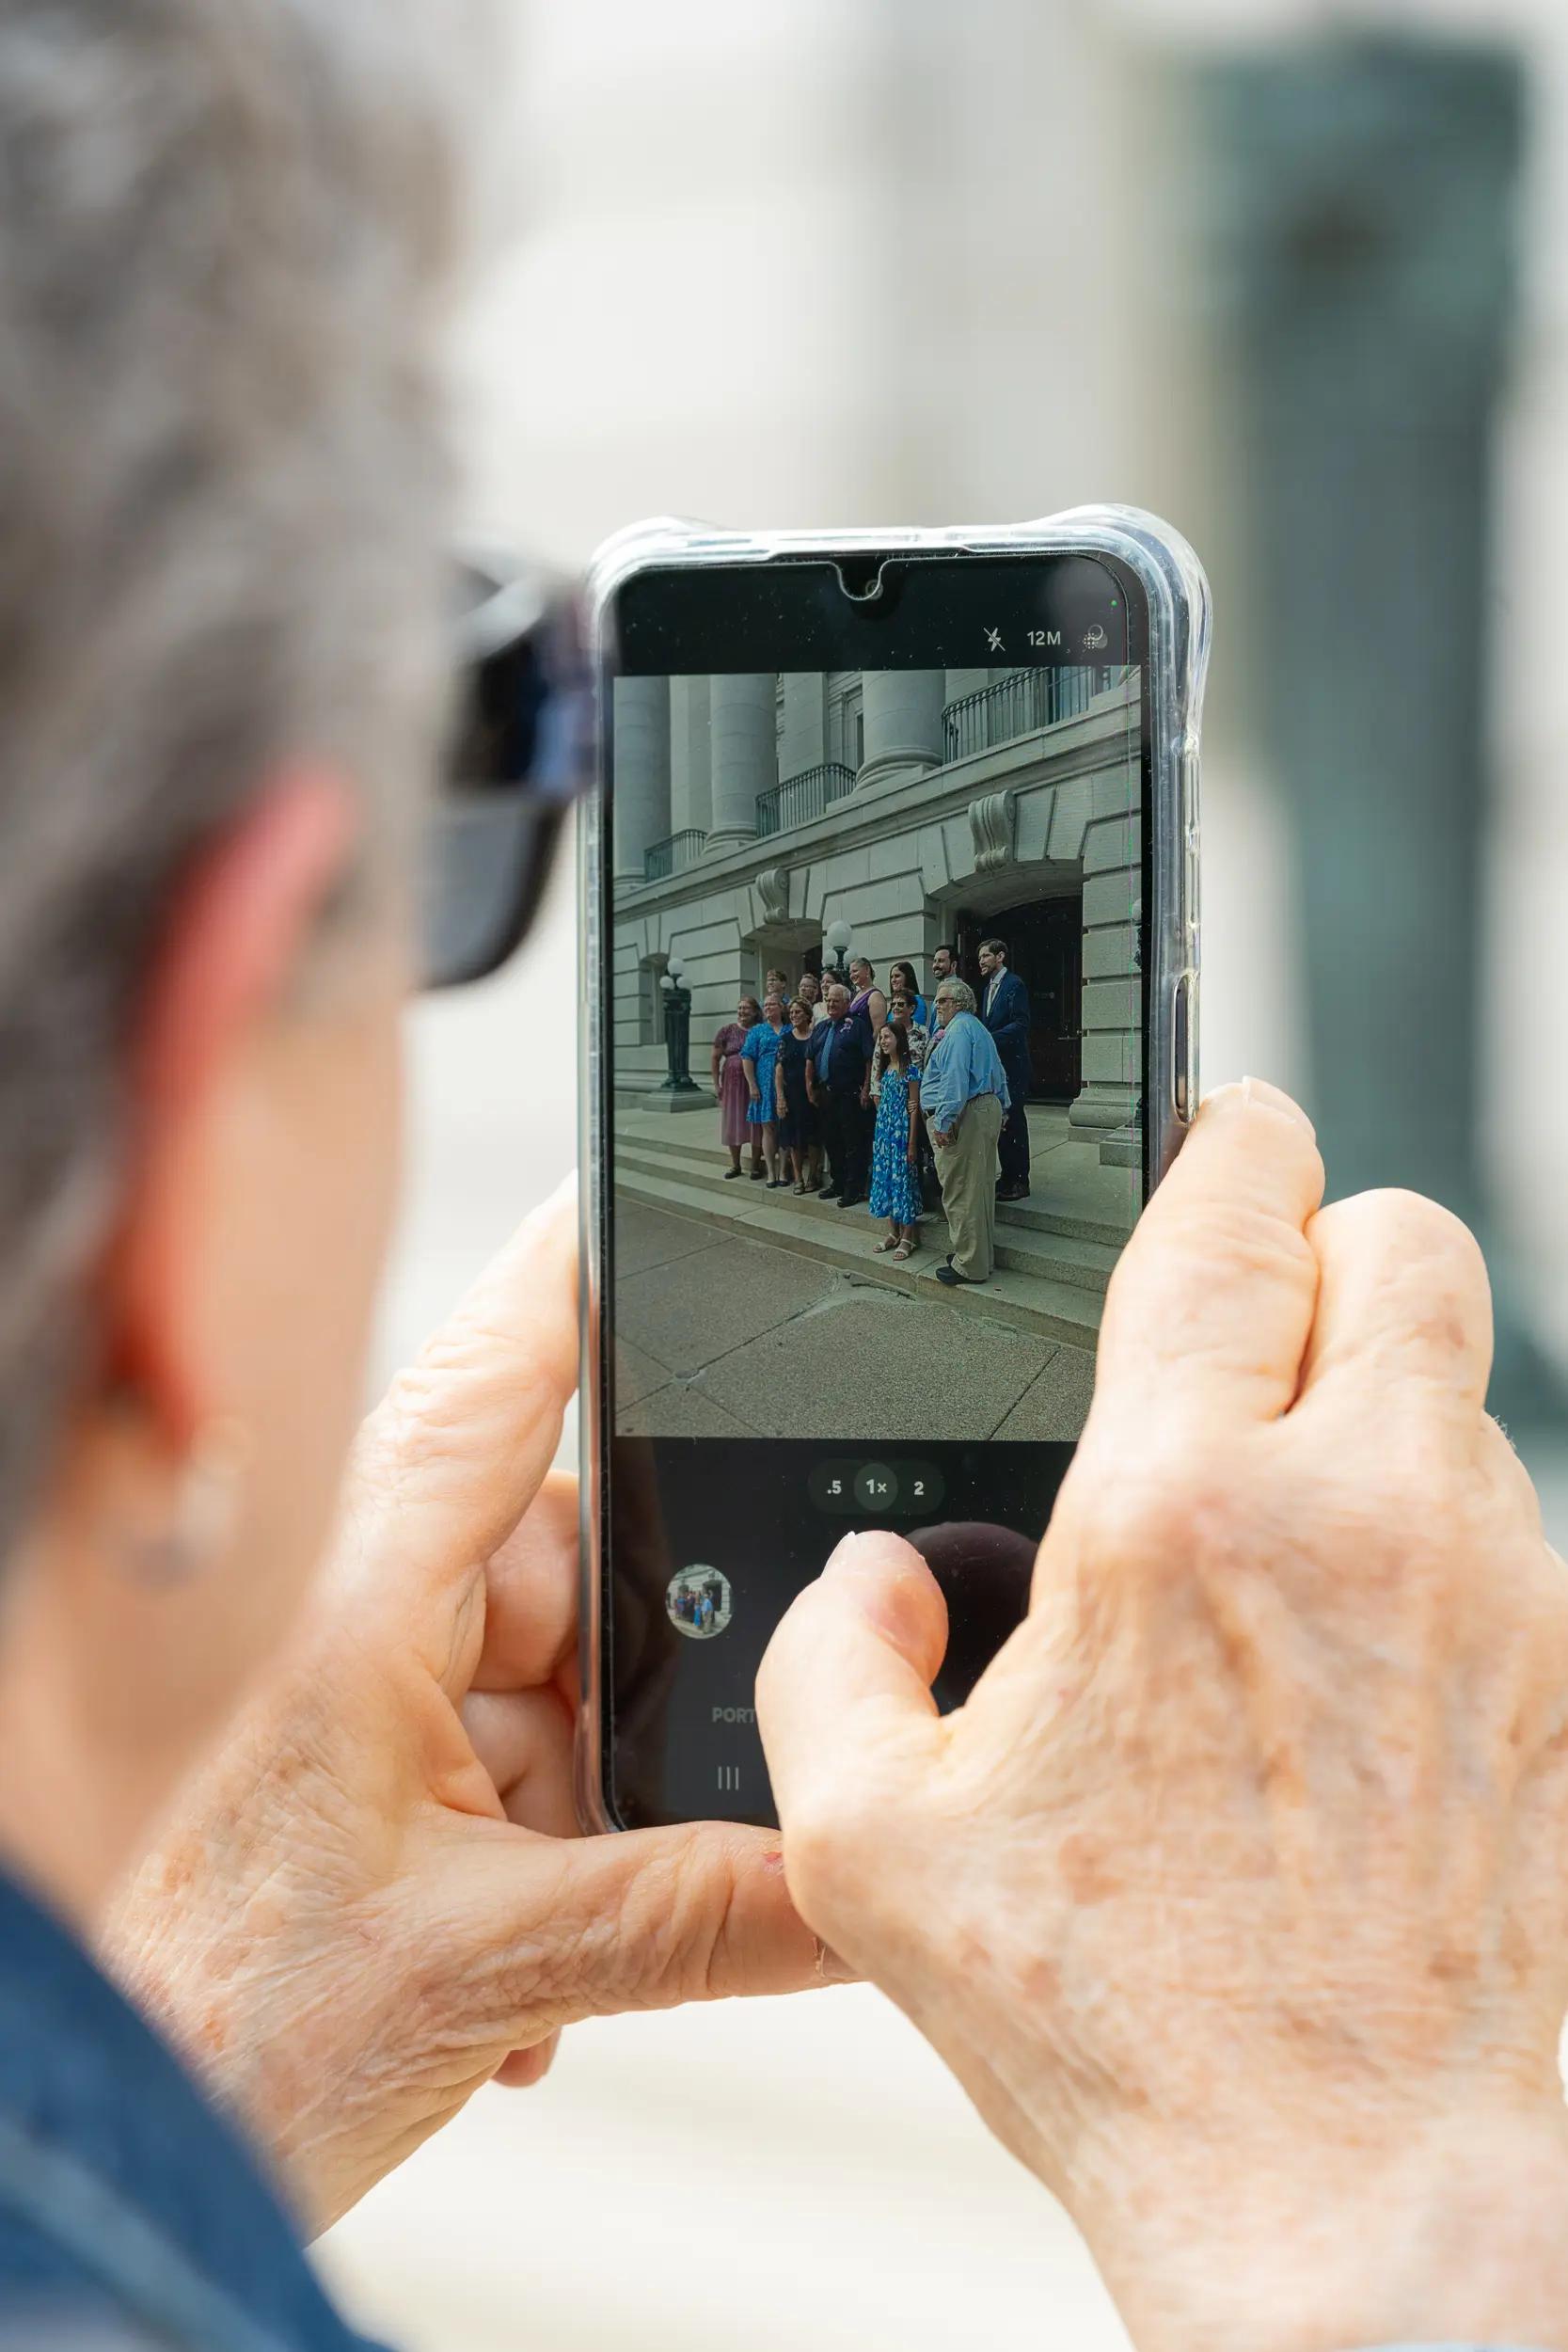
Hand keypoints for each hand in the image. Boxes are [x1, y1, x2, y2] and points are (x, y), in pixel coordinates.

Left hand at [103, 1184, 832, 2234]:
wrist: (122, 2136)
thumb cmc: (220, 2027)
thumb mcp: (487, 1968)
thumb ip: (697, 1917)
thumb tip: (855, 1881)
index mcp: (367, 1602)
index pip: (503, 1378)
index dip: (587, 1272)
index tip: (662, 1193)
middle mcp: (370, 1615)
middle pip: (582, 1559)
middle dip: (637, 1690)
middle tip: (635, 1814)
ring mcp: (373, 1689)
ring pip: (565, 1674)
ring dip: (591, 1796)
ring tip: (553, 1924)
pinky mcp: (379, 1761)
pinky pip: (524, 1750)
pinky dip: (555, 1842)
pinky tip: (525, 1954)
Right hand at [758, 1081, 1567, 2351]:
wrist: (1372, 2203)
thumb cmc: (1134, 2033)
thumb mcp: (879, 1848)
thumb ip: (833, 1661)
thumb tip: (872, 1580)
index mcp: (1179, 1514)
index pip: (1233, 1217)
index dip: (1223, 1141)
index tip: (1216, 1133)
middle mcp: (1366, 1516)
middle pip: (1404, 1240)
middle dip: (1330, 1239)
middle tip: (1260, 1314)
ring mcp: (1498, 1592)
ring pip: (1461, 1386)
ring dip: (1379, 1405)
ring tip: (1288, 1537)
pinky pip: (1511, 1525)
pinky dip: (1437, 1534)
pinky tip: (1360, 1659)